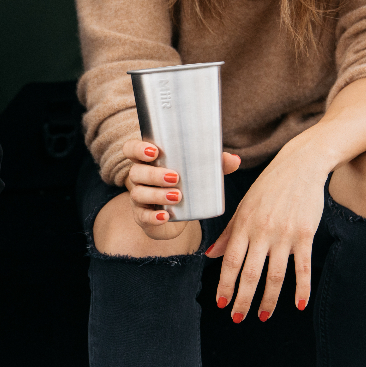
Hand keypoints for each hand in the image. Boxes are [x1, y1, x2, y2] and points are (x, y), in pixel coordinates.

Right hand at [123, 139, 240, 239]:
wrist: (179, 213)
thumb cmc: (186, 183)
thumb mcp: (199, 172)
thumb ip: (215, 164)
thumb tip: (234, 159)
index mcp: (147, 161)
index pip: (131, 149)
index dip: (137, 149)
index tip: (154, 152)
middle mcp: (138, 178)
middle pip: (136, 173)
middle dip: (154, 175)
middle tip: (175, 177)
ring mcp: (138, 198)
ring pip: (139, 194)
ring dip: (157, 195)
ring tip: (177, 196)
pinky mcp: (142, 217)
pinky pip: (143, 217)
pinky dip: (153, 217)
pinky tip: (165, 216)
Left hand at [205, 140, 324, 321]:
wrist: (299, 166)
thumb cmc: (268, 187)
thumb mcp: (243, 207)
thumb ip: (228, 233)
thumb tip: (210, 256)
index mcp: (243, 225)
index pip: (230, 261)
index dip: (225, 285)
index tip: (221, 303)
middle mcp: (262, 232)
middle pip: (250, 273)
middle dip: (242, 299)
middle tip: (237, 318)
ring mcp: (284, 234)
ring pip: (275, 275)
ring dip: (268, 300)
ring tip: (262, 316)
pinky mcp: (305, 235)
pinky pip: (303, 268)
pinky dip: (301, 289)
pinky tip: (298, 305)